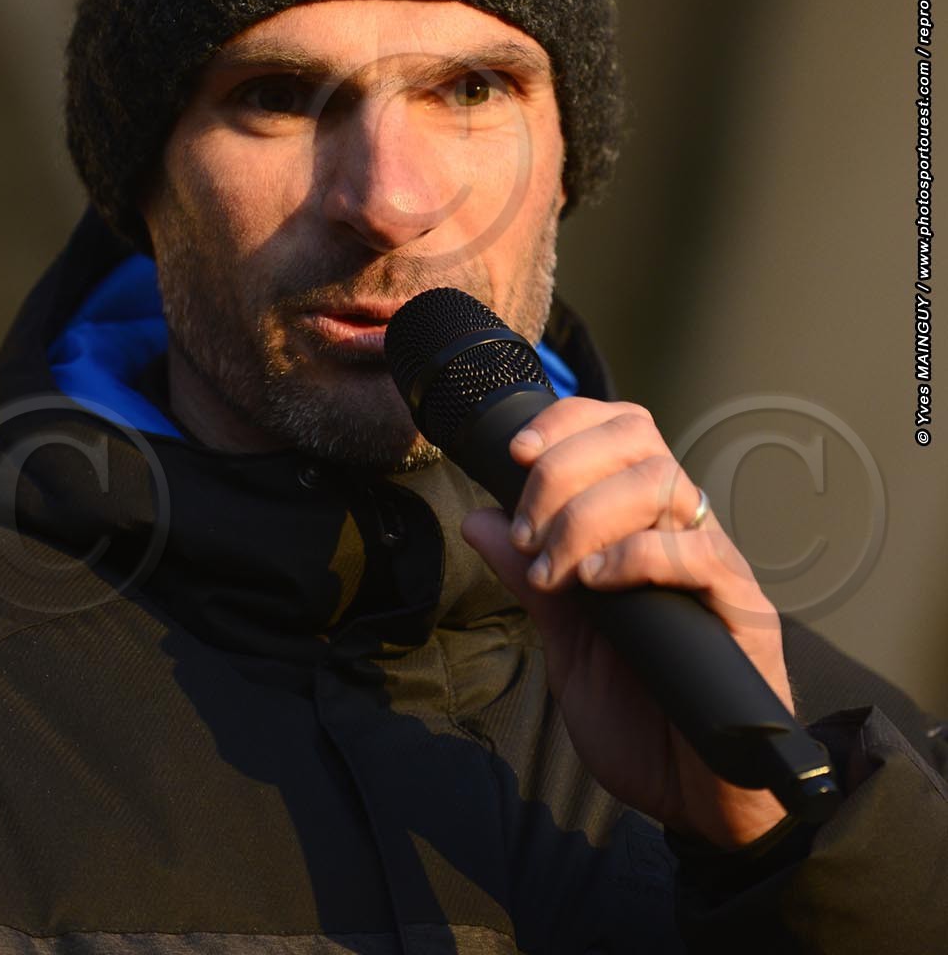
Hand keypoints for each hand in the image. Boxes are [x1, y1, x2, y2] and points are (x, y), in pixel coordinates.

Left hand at [460, 396, 794, 850]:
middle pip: (638, 437)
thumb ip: (530, 581)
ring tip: (555, 568)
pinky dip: (636, 555)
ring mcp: (715, 564)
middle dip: (565, 468)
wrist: (700, 801)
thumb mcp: (567, 642)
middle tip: (529, 531)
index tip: (516, 451)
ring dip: (589, 513)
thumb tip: (480, 518)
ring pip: (663, 482)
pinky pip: (697, 551)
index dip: (568, 422)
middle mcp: (682, 529)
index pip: (618, 430)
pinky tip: (596, 583)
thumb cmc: (641, 717)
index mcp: (643, 524)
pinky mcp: (743, 607)